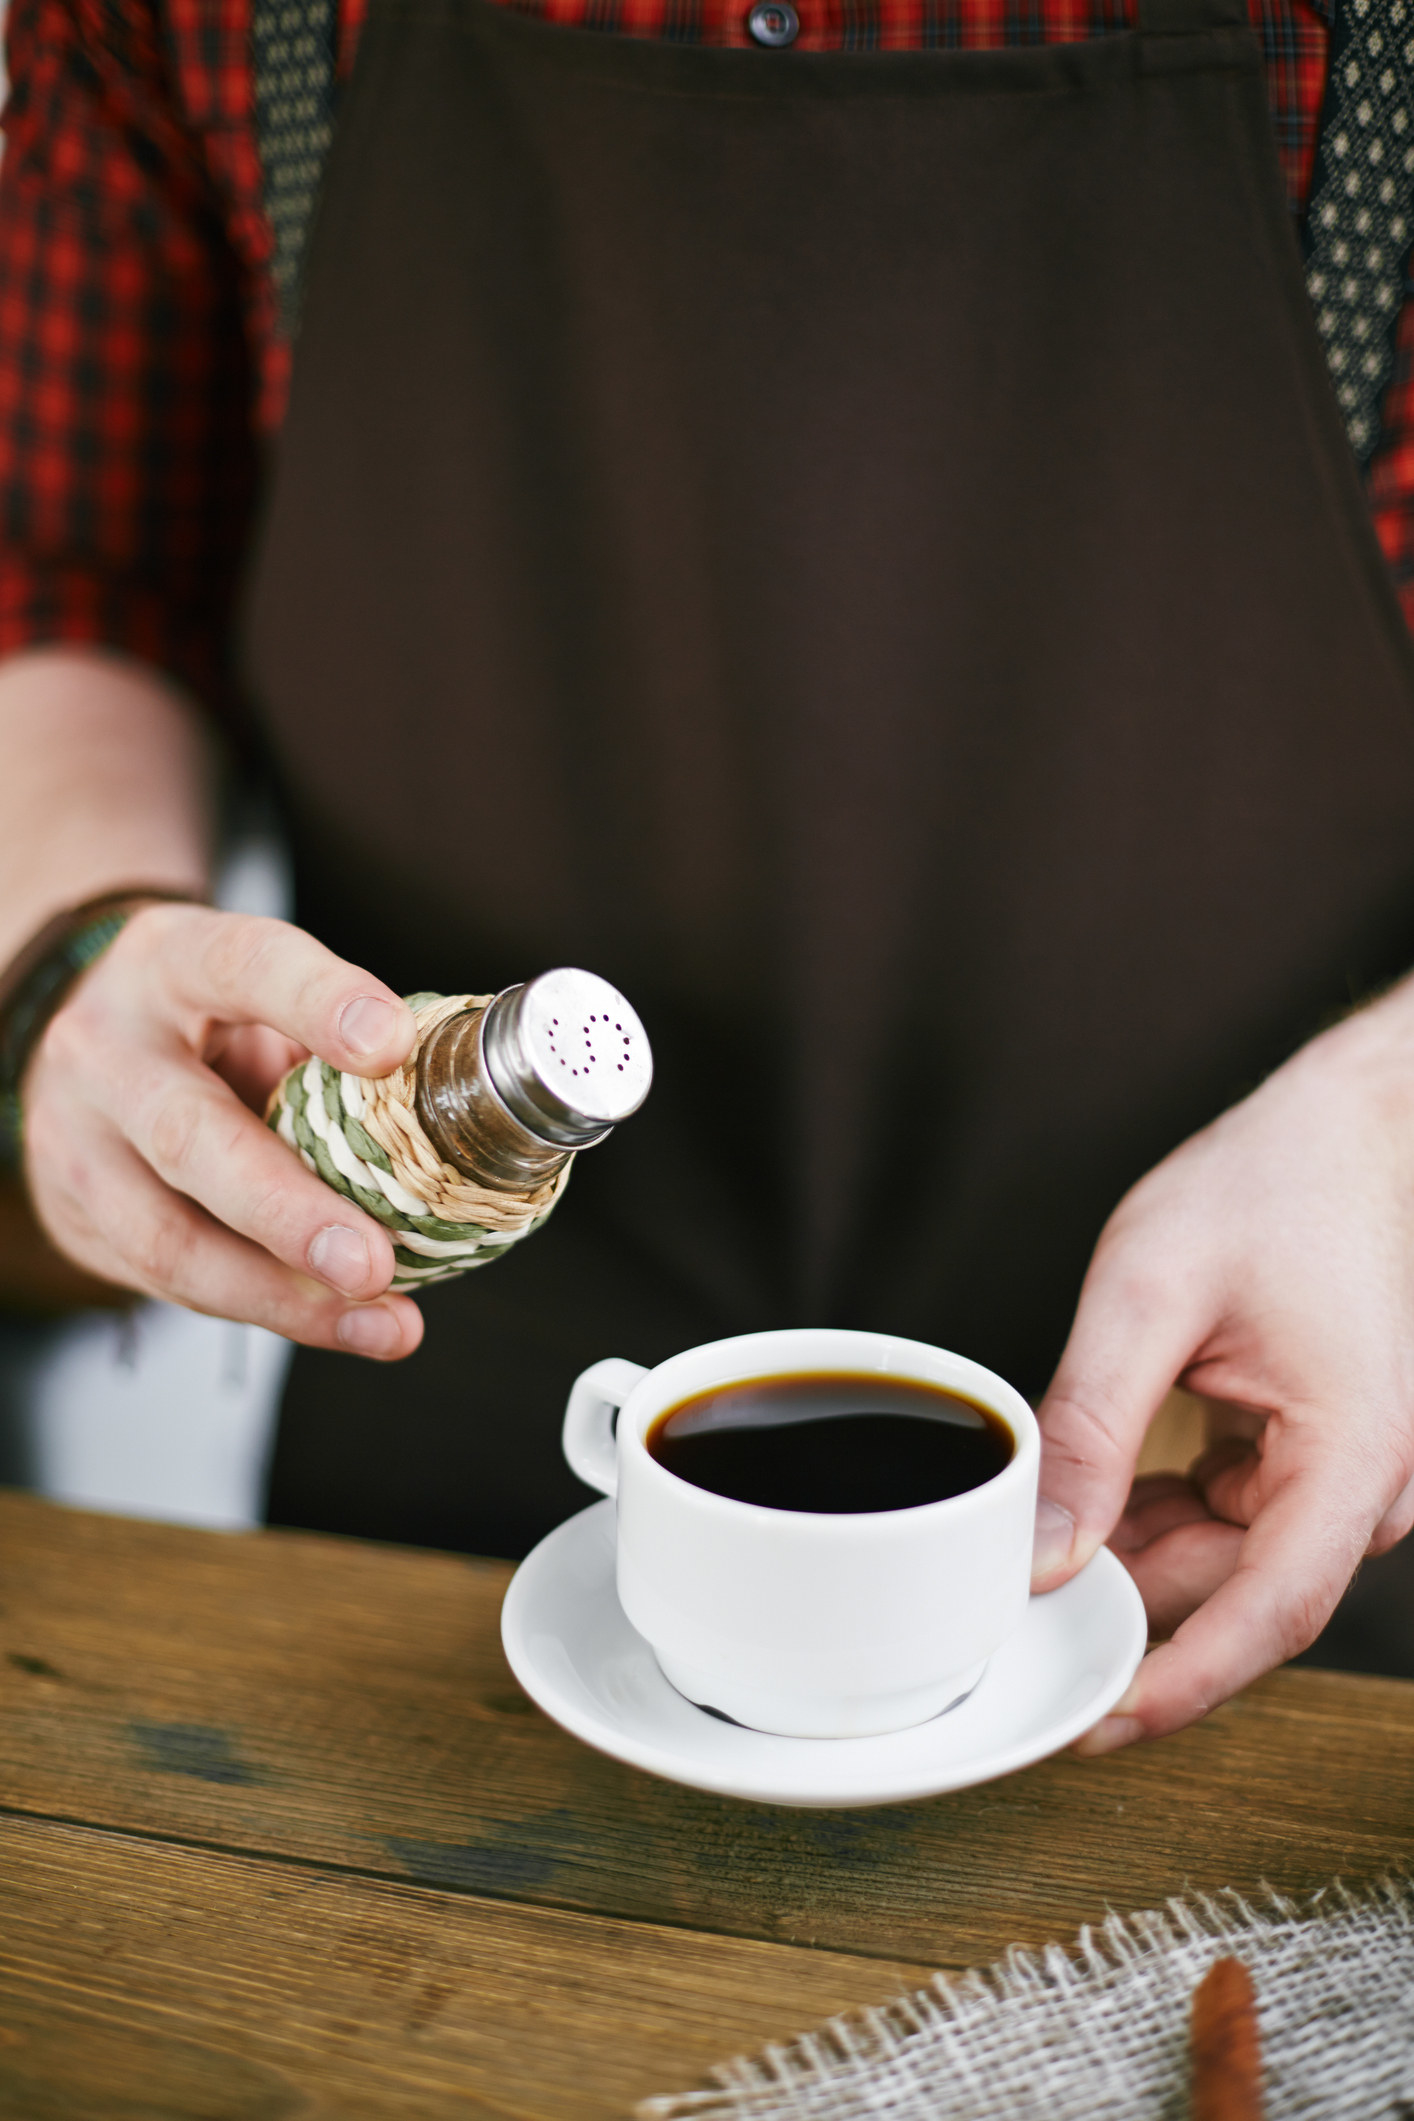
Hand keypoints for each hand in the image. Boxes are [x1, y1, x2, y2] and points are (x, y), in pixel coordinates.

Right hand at [22, 903, 424, 1357]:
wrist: (74, 1052)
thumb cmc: (202, 1019)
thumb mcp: (254, 993)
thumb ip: (332, 1037)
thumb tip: (454, 1101)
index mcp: (171, 962)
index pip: (243, 966)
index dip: (317, 1004)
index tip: (394, 1044)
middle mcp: (107, 1049)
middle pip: (186, 1134)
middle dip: (287, 1209)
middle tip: (374, 1260)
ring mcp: (78, 1142)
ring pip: (168, 1237)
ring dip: (282, 1295)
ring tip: (379, 1320)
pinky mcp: (79, 1221)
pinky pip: (173, 1282)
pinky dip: (266, 1309)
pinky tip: (341, 1323)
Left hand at [1031, 978, 1413, 1750]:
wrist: (1345, 1130)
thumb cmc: (1272, 1186)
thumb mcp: (1150, 1293)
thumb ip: (1091, 1425)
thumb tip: (1046, 1550)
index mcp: (1354, 1455)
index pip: (1269, 1616)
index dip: (1177, 1686)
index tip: (1090, 1728)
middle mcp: (1367, 1485)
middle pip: (1231, 1592)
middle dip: (1122, 1601)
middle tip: (1007, 1591)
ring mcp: (1345, 1477)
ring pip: (1221, 1561)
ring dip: (1133, 1549)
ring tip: (1045, 1510)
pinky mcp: (1314, 1461)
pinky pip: (1231, 1521)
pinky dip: (1157, 1512)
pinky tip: (1098, 1483)